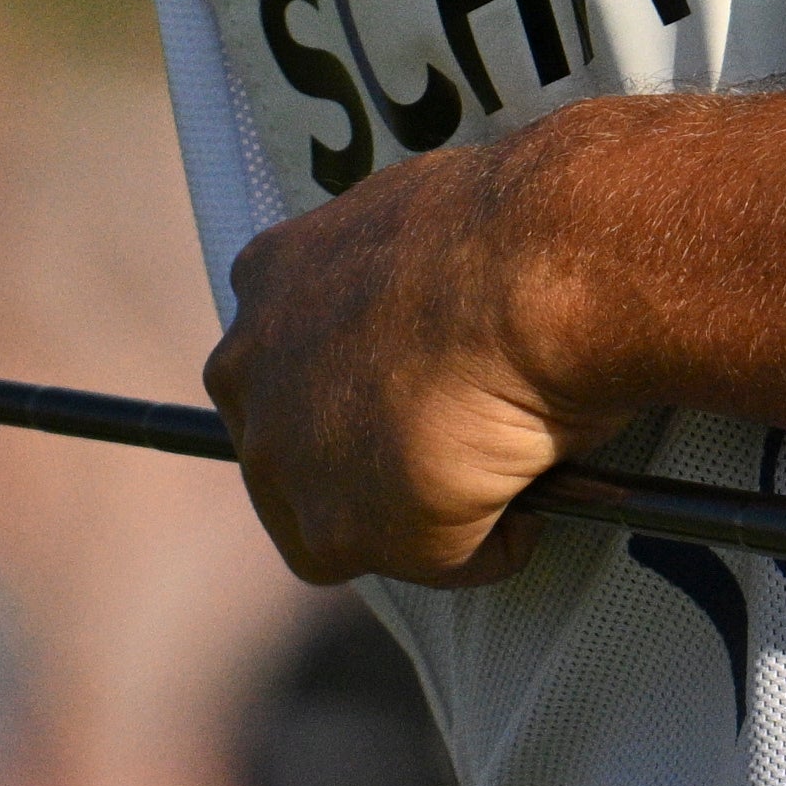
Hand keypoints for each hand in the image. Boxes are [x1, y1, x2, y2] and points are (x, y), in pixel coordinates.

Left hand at [209, 132, 598, 586]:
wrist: (536, 272)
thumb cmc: (518, 229)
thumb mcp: (435, 226)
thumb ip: (410, 278)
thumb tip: (465, 308)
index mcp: (271, 275)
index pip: (291, 355)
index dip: (362, 382)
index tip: (421, 388)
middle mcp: (247, 369)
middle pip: (298, 444)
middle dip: (370, 457)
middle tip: (463, 443)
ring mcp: (283, 457)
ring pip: (350, 516)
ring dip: (426, 510)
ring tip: (513, 471)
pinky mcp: (339, 532)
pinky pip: (434, 559)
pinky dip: (491, 545)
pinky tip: (539, 494)